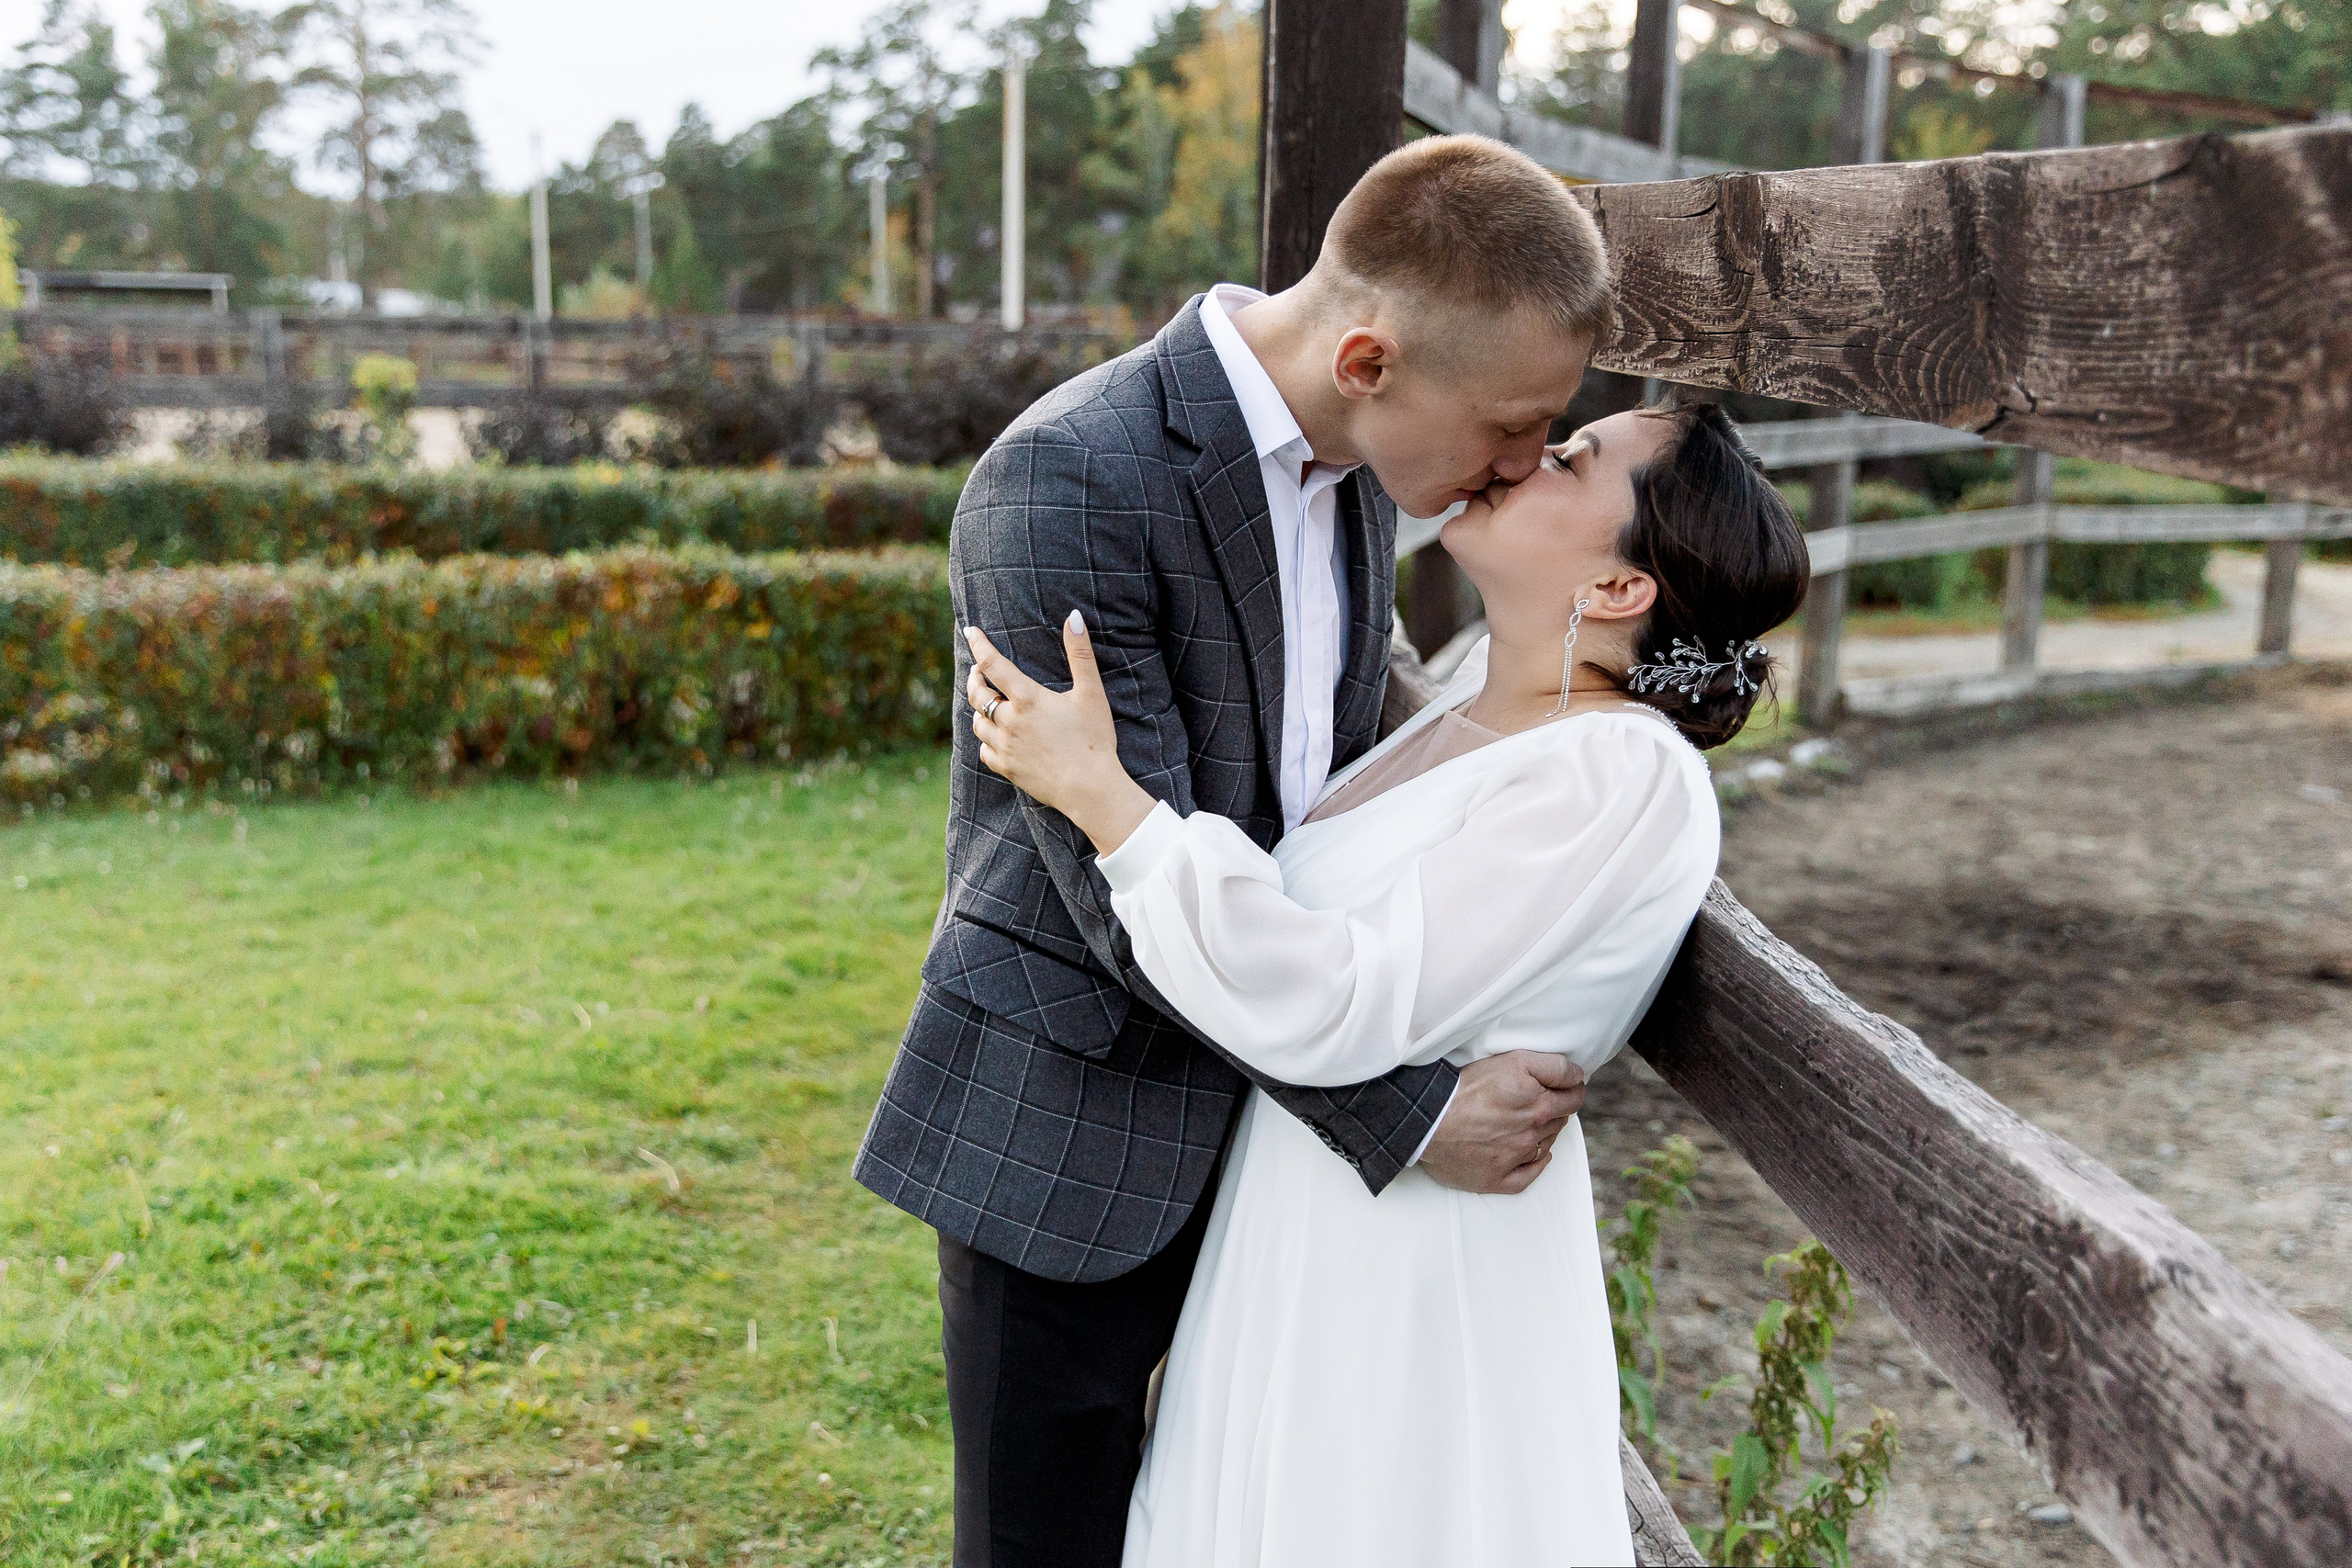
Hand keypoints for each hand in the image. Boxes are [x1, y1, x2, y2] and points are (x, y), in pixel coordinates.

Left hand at [967, 612, 1157, 854]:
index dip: (979, 645)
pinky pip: (984, 750)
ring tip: (987, 703)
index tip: (969, 631)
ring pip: (978, 723)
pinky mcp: (1007, 769)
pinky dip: (986, 740)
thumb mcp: (1092, 693)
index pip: (993, 664)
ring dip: (980, 709)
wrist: (1090, 790)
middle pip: (978, 694)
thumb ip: (1080, 653)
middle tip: (978, 671)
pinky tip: (994, 737)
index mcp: (1028, 699)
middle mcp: (1009, 722)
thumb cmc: (1094, 739)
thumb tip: (1073, 616)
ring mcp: (1005, 747)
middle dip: (975, 678)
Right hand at [1416, 1051, 1585, 1194]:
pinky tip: (1532, 1154)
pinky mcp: (1499, 1178)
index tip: (1567, 1083)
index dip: (1573, 1084)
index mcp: (1537, 1102)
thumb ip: (1552, 1066)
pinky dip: (1536, 1163)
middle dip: (1556, 1105)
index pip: (1574, 1093)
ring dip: (1543, 1130)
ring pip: (1547, 1142)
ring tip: (1524, 1119)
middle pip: (1561, 1117)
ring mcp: (1517, 1157)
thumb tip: (1577, 1076)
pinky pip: (1529, 1174)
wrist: (1425, 1120)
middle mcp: (1531, 1131)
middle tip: (1540, 1097)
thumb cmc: (1462, 1087)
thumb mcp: (1512, 1060)